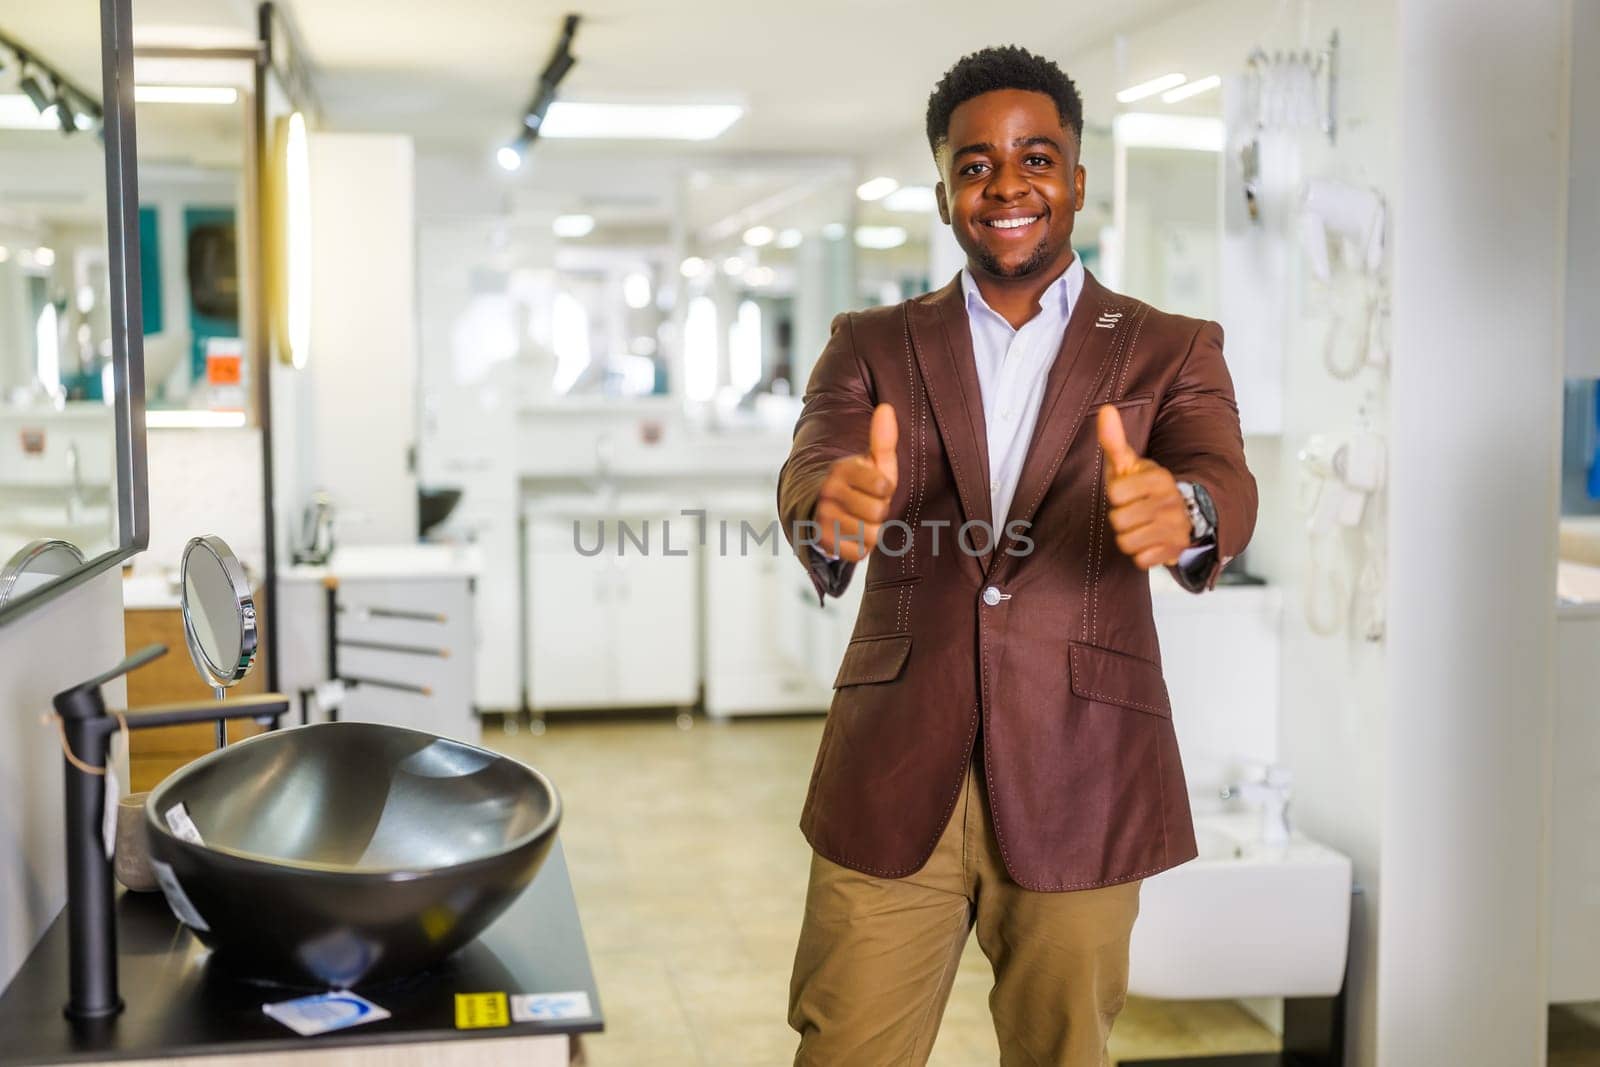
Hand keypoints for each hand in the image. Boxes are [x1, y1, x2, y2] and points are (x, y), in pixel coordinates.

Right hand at [814, 404, 897, 561]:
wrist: (821, 506)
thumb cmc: (859, 484)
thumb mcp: (872, 461)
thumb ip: (882, 438)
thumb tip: (886, 407)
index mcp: (841, 469)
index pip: (883, 487)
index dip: (885, 490)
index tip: (876, 487)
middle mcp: (828, 493)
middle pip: (878, 513)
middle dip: (879, 511)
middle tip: (867, 505)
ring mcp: (823, 518)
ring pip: (870, 535)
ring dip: (871, 530)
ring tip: (860, 519)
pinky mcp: (822, 541)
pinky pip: (858, 552)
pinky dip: (861, 547)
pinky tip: (853, 534)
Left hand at [1098, 404, 1190, 569]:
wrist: (1179, 514)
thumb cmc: (1144, 488)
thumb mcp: (1129, 463)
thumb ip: (1114, 440)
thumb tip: (1104, 409)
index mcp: (1159, 478)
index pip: (1115, 494)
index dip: (1116, 495)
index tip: (1128, 492)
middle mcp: (1171, 502)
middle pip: (1118, 520)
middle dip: (1120, 518)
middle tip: (1133, 511)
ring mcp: (1176, 528)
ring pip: (1127, 542)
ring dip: (1128, 537)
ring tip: (1140, 526)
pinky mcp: (1175, 551)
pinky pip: (1141, 560)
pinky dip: (1141, 554)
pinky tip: (1150, 542)